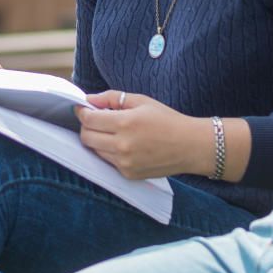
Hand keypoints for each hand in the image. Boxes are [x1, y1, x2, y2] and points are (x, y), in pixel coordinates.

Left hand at [76, 91, 208, 179]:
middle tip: (95, 120)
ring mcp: (124, 162)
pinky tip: (123, 145)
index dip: (82, 112)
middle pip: (86, 137)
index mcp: (125, 123)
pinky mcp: (128, 174)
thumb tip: (89, 99)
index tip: (81, 108)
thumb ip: (112, 98)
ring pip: (95, 150)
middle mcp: (122, 145)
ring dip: (97, 140)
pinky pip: (108, 161)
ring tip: (112, 132)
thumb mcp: (141, 101)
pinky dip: (109, 152)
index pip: (89, 120)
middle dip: (86, 127)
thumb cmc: (167, 120)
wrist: (190, 146)